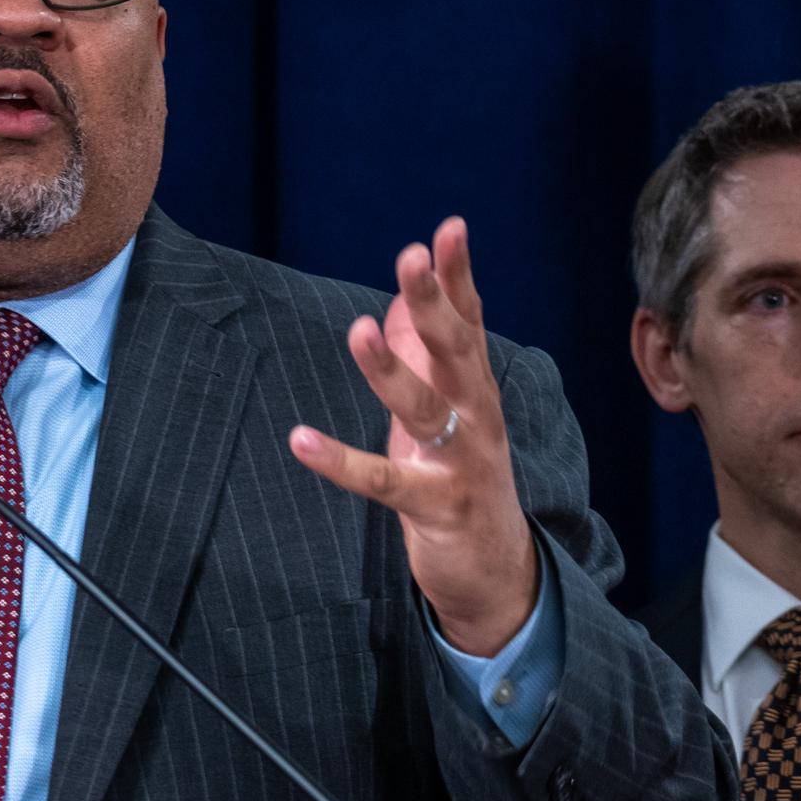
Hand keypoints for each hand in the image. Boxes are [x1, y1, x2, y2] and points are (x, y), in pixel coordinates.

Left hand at [287, 217, 539, 654]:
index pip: (469, 321)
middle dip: (433, 303)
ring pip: (425, 408)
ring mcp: (460, 463)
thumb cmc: (462, 478)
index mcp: (475, 389)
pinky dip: (342, 462)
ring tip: (357, 331)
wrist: (500, 572)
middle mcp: (477, 417)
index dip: (459, 275)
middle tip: (411, 259)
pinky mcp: (436, 507)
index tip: (449, 228)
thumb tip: (395, 307)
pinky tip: (300, 441)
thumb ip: (426, 361)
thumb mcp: (446, 413)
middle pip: (456, 351)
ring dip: (390, 371)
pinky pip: (384, 481)